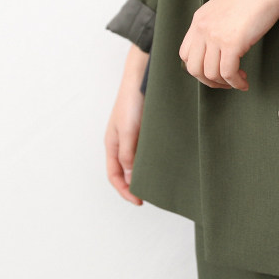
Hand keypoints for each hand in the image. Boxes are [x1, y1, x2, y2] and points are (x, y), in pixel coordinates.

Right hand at [105, 44, 147, 204]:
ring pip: (138, 162)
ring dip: (146, 174)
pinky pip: (148, 150)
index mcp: (112, 144)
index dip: (125, 191)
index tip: (139, 201)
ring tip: (161, 183)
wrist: (141, 77)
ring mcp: (134, 136)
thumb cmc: (131, 102)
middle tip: (153, 196)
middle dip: (136, 185)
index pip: (115, 175)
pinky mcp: (146, 130)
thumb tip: (131, 179)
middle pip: (126, 171)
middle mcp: (122, 143)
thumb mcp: (128, 130)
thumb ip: (128, 154)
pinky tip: (166, 164)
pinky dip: (154, 161)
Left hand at [178, 0, 278, 89]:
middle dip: (208, 81)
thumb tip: (221, 47)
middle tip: (224, 83)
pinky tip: (244, 82)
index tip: (213, 71)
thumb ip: (216, 26)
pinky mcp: (232, 43)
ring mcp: (215, 36)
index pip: (185, 53)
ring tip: (238, 81)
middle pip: (193, 68)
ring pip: (210, 73)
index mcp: (199, 19)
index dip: (198, 68)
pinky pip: (228, 73)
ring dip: (224, 83)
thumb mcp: (224, 9)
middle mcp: (203, 28)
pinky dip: (236, 83)